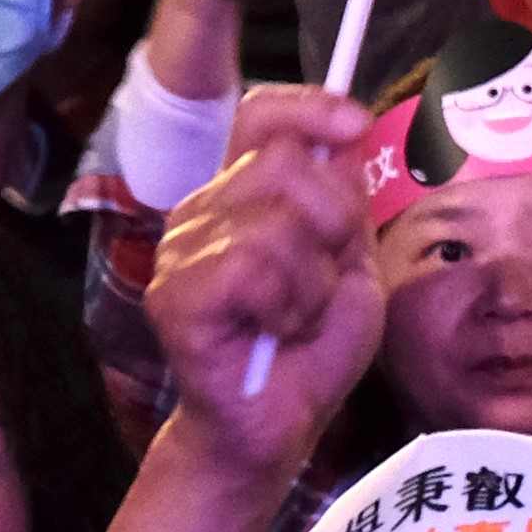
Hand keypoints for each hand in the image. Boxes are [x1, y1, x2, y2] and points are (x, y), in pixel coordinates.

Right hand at [147, 84, 383, 478]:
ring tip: (295, 316)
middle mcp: (204, 211)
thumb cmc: (312, 346)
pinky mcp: (175, 297)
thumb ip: (346, 198)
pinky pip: (252, 268)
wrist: (279, 426)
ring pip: (278, 222)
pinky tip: (274, 331)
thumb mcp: (351, 260)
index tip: (357, 121)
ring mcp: (181, 252)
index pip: (260, 116)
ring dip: (313, 280)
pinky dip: (286, 305)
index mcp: (244, 195)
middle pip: (287, 164)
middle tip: (324, 278)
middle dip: (334, 221)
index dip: (309, 106)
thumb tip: (347, 131)